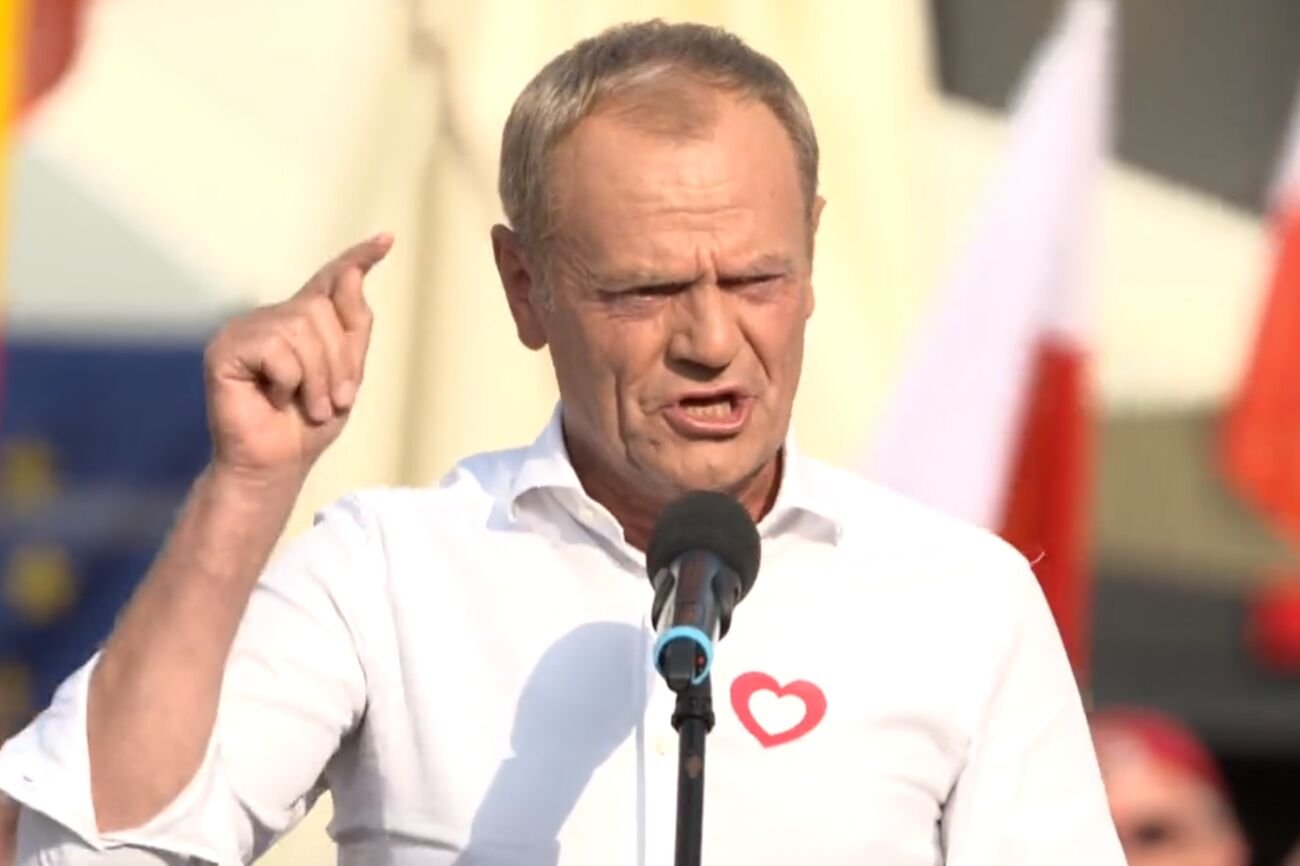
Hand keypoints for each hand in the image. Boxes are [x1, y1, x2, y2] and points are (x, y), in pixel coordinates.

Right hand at [203, 234, 393, 482]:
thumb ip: (352, 326)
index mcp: (302, 321)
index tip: (387, 239)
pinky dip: (288, 381)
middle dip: (339, 362)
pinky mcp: (225, 349)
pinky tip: (274, 398)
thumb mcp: (346, 375)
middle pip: (322, 310)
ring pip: (301, 329)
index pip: (331, 281)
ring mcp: (246, 330)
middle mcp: (273, 317)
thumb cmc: (309, 425)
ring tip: (309, 406)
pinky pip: (275, 350)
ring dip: (318, 378)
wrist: (277, 465)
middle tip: (333, 400)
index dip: (357, 258)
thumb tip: (352, 273)